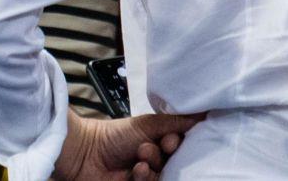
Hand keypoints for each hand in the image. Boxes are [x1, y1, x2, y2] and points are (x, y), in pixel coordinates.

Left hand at [54, 110, 203, 179]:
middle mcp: (154, 161)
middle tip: (152, 146)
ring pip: (164, 176)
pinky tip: (137, 169)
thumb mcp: (146, 124)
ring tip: (140, 156)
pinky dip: (146, 177)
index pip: (180, 147)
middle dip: (165, 155)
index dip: (177, 144)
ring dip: (154, 165)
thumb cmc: (112, 135)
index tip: (170, 139)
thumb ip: (175, 121)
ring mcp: (146, 176)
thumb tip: (203, 113)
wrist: (84, 152)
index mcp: (157, 144)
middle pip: (175, 164)